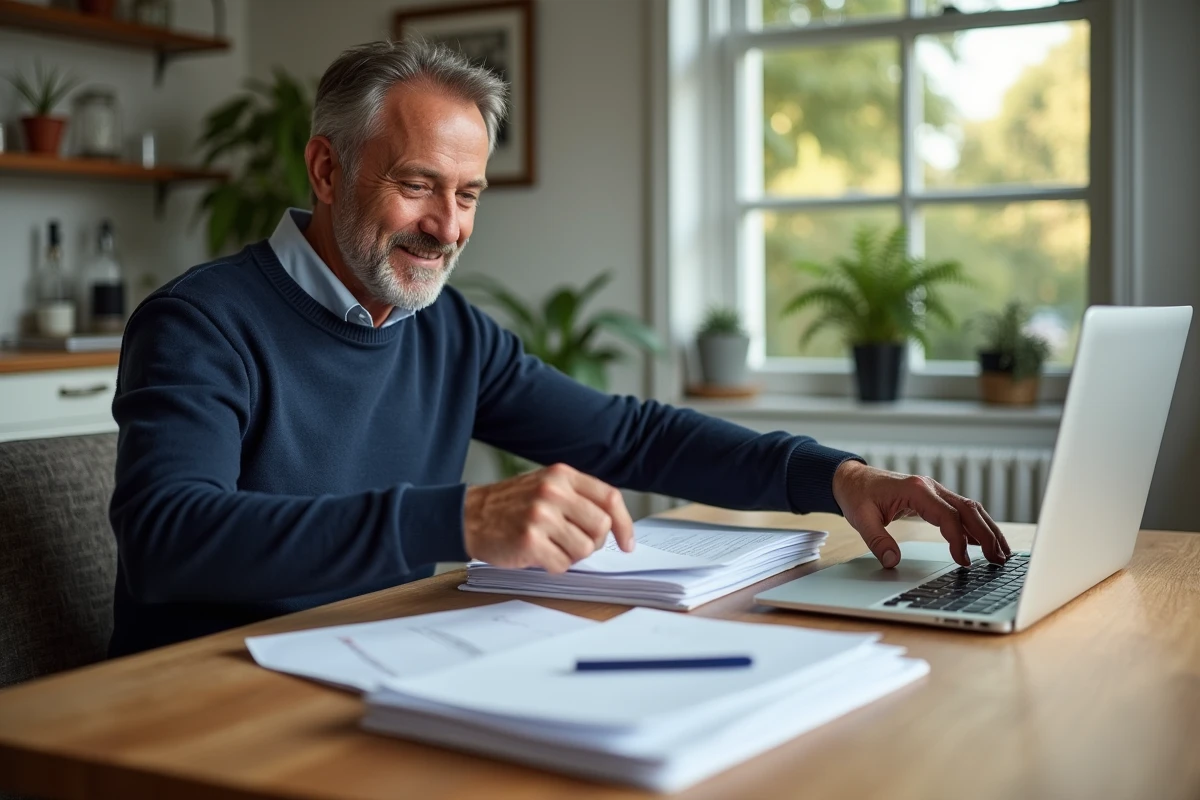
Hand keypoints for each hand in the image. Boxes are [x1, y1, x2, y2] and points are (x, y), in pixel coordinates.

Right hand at [463, 463, 634, 572]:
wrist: (469, 515)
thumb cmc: (511, 505)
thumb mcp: (546, 486)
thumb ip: (578, 498)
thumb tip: (614, 526)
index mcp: (562, 475)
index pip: (609, 498)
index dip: (624, 524)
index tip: (627, 543)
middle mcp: (553, 491)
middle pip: (601, 526)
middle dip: (594, 542)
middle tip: (575, 544)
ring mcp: (541, 515)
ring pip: (584, 549)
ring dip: (572, 555)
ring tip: (552, 547)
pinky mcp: (529, 540)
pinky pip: (562, 565)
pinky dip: (554, 566)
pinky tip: (538, 555)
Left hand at [831, 460, 1011, 568]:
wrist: (852, 478)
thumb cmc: (857, 495)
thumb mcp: (861, 519)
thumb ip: (877, 540)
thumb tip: (892, 561)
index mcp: (916, 490)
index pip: (948, 516)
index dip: (959, 540)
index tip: (963, 562)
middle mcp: (931, 487)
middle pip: (968, 509)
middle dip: (987, 534)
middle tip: (999, 559)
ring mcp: (935, 491)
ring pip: (970, 508)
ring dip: (987, 529)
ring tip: (1002, 553)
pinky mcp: (934, 497)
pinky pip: (960, 510)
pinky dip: (975, 525)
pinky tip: (983, 542)